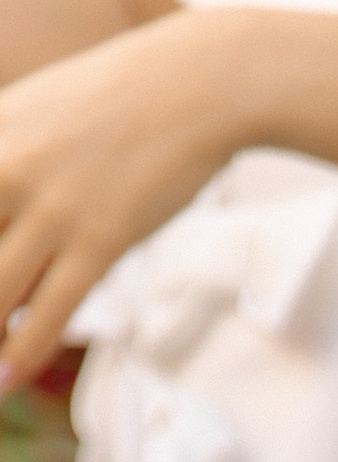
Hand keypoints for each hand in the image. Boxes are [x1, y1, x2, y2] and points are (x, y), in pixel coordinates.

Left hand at [0, 0, 249, 391]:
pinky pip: (51, 310)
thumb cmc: (119, 99)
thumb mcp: (36, 111)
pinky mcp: (101, 239)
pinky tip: (4, 379)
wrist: (195, 83)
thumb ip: (4, 156)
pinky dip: (24, 351)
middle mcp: (6, 170)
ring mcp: (53, 208)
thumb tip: (2, 226)